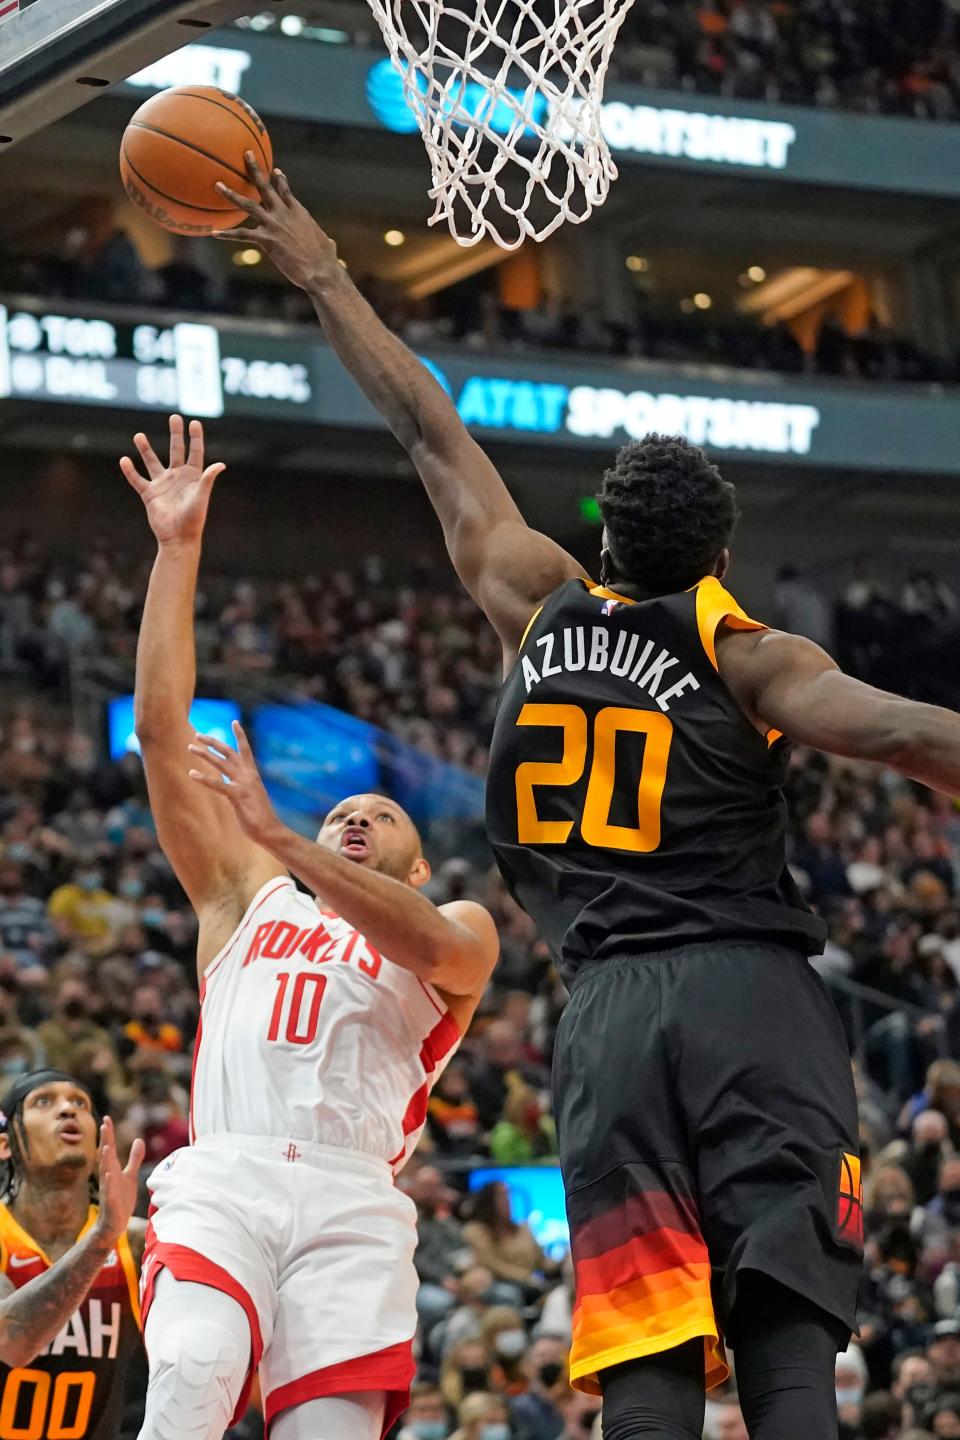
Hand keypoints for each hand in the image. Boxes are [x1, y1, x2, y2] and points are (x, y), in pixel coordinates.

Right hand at [93, 1118, 144, 1247]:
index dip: (109, 1134)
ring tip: (106, 1146)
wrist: (115, 1224)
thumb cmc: (121, 1198)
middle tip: (104, 1125)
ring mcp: (108, 1189)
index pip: (110, 1148)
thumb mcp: (131, 1175)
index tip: (106, 1119)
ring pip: (106, 1172)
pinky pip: (108, 1192)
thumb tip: (139, 1139)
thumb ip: (134, 1158)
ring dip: (105, 1160)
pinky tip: (108, 1175)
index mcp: (113, 1169)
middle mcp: (109, 1176)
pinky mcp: (110, 1202)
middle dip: (106, 1141)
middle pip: (106, 1156)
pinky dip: (108, 1183)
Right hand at [120, 414, 224, 545]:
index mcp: (193, 476)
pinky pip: (137, 480)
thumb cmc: (193, 520)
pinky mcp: (149, 494)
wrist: (178, 538)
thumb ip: (207, 479)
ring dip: (145, 449)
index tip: (195, 423)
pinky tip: (124, 460)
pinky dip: (130, 471)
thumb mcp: (201, 497)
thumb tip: (220, 464)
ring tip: (138, 435)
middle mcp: (178, 477)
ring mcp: (163, 484)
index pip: (195, 452)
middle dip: (176, 434)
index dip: (195, 438)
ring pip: (152, 462)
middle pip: (176, 450)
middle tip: (175, 417)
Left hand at [188, 721, 279, 845]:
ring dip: (204, 754)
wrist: (270, 829)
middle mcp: (248, 775)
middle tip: (198, 734)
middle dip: (213, 742)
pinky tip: (192, 773)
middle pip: (228, 752)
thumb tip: (231, 781)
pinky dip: (204, 778)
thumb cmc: (259, 815)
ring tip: (190, 747)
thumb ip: (241, 785)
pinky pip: (218, 785)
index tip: (234, 721)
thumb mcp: (251, 795)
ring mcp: (243, 784)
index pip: (245, 750)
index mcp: (252, 774)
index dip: (240, 735)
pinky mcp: (238, 796)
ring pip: (221, 764)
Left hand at [213, 154, 337, 291]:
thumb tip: (331, 245)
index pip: (286, 192)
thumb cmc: (326, 262)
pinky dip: (228, 234)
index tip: (275, 171)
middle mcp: (284, 213)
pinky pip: (243, 234)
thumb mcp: (327, 246)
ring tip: (218, 185)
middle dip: (255, 169)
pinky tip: (215, 233)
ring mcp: (274, 225)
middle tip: (246, 154)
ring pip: (248, 205)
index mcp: (299, 213)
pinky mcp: (267, 240)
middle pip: (266, 187)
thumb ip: (326, 242)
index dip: (280, 180)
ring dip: (231, 194)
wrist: (320, 271)